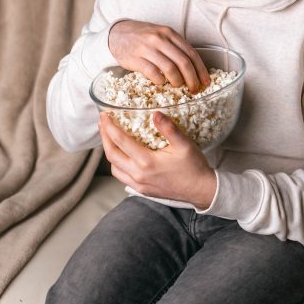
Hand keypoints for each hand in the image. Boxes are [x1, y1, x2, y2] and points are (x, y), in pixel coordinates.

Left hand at [99, 111, 216, 209]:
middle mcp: (138, 175)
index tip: (104, 115)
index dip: (109, 127)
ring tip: (110, 138)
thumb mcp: (184, 144)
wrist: (200, 190)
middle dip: (104, 137)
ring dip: (109, 152)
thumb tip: (155, 113)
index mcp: (147, 162)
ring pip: (114, 168)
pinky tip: (122, 156)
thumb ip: (168, 128)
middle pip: (111, 155)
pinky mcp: (142, 190)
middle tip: (102, 123)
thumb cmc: (193, 167)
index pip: (120, 141)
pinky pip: (122, 176)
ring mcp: (139, 184)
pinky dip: (117, 164)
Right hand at [108, 20, 209, 91]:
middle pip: (183, 62)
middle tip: (194, 89)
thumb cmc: (143, 37)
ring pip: (169, 68)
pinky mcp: (135, 58)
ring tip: (178, 86)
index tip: (205, 81)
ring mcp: (147, 48)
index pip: (191, 53)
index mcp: (169, 33)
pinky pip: (152, 73)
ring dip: (177, 81)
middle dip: (192, 79)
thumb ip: (175, 48)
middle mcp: (160, 39)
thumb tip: (194, 68)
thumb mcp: (161, 35)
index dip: (200, 69)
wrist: (118, 34)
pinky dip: (160, 81)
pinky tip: (161, 83)